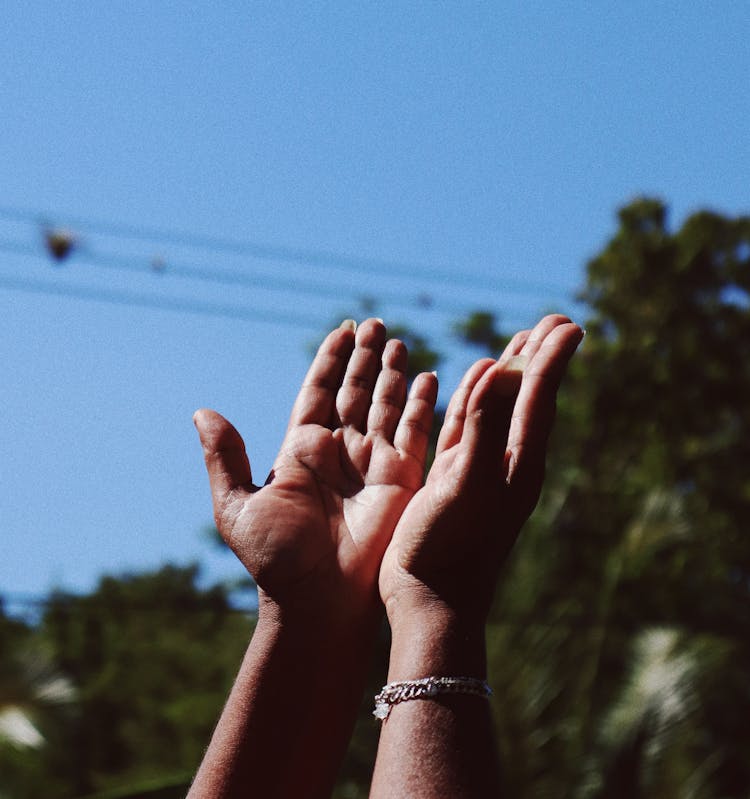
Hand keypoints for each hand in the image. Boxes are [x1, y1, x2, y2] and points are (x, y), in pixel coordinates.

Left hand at [194, 319, 437, 619]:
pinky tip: (430, 378)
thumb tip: (202, 412)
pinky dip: (423, 405)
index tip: (344, 329)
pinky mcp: (401, 479)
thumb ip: (225, 457)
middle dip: (366, 357)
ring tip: (399, 340)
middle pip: (355, 390)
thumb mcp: (238, 506)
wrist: (317, 602)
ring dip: (393, 373)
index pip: (319, 391)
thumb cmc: (275, 560)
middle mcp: (339, 451)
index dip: (331, 360)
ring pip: (385, 404)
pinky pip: (414, 432)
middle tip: (377, 323)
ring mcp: (371, 463)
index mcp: (301, 450)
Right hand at [379, 315, 582, 625]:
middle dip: (539, 356)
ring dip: (510, 371)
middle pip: (527, 396)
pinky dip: (474, 397)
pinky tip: (474, 384)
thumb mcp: (465, 484)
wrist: (430, 601)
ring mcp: (479, 467)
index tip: (569, 324)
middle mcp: (505, 460)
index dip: (552, 358)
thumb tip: (500, 370)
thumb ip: (483, 427)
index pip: (539, 396)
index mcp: (517, 461)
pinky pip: (469, 424)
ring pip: (498, 407)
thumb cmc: (449, 548)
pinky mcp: (453, 476)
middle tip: (555, 321)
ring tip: (521, 343)